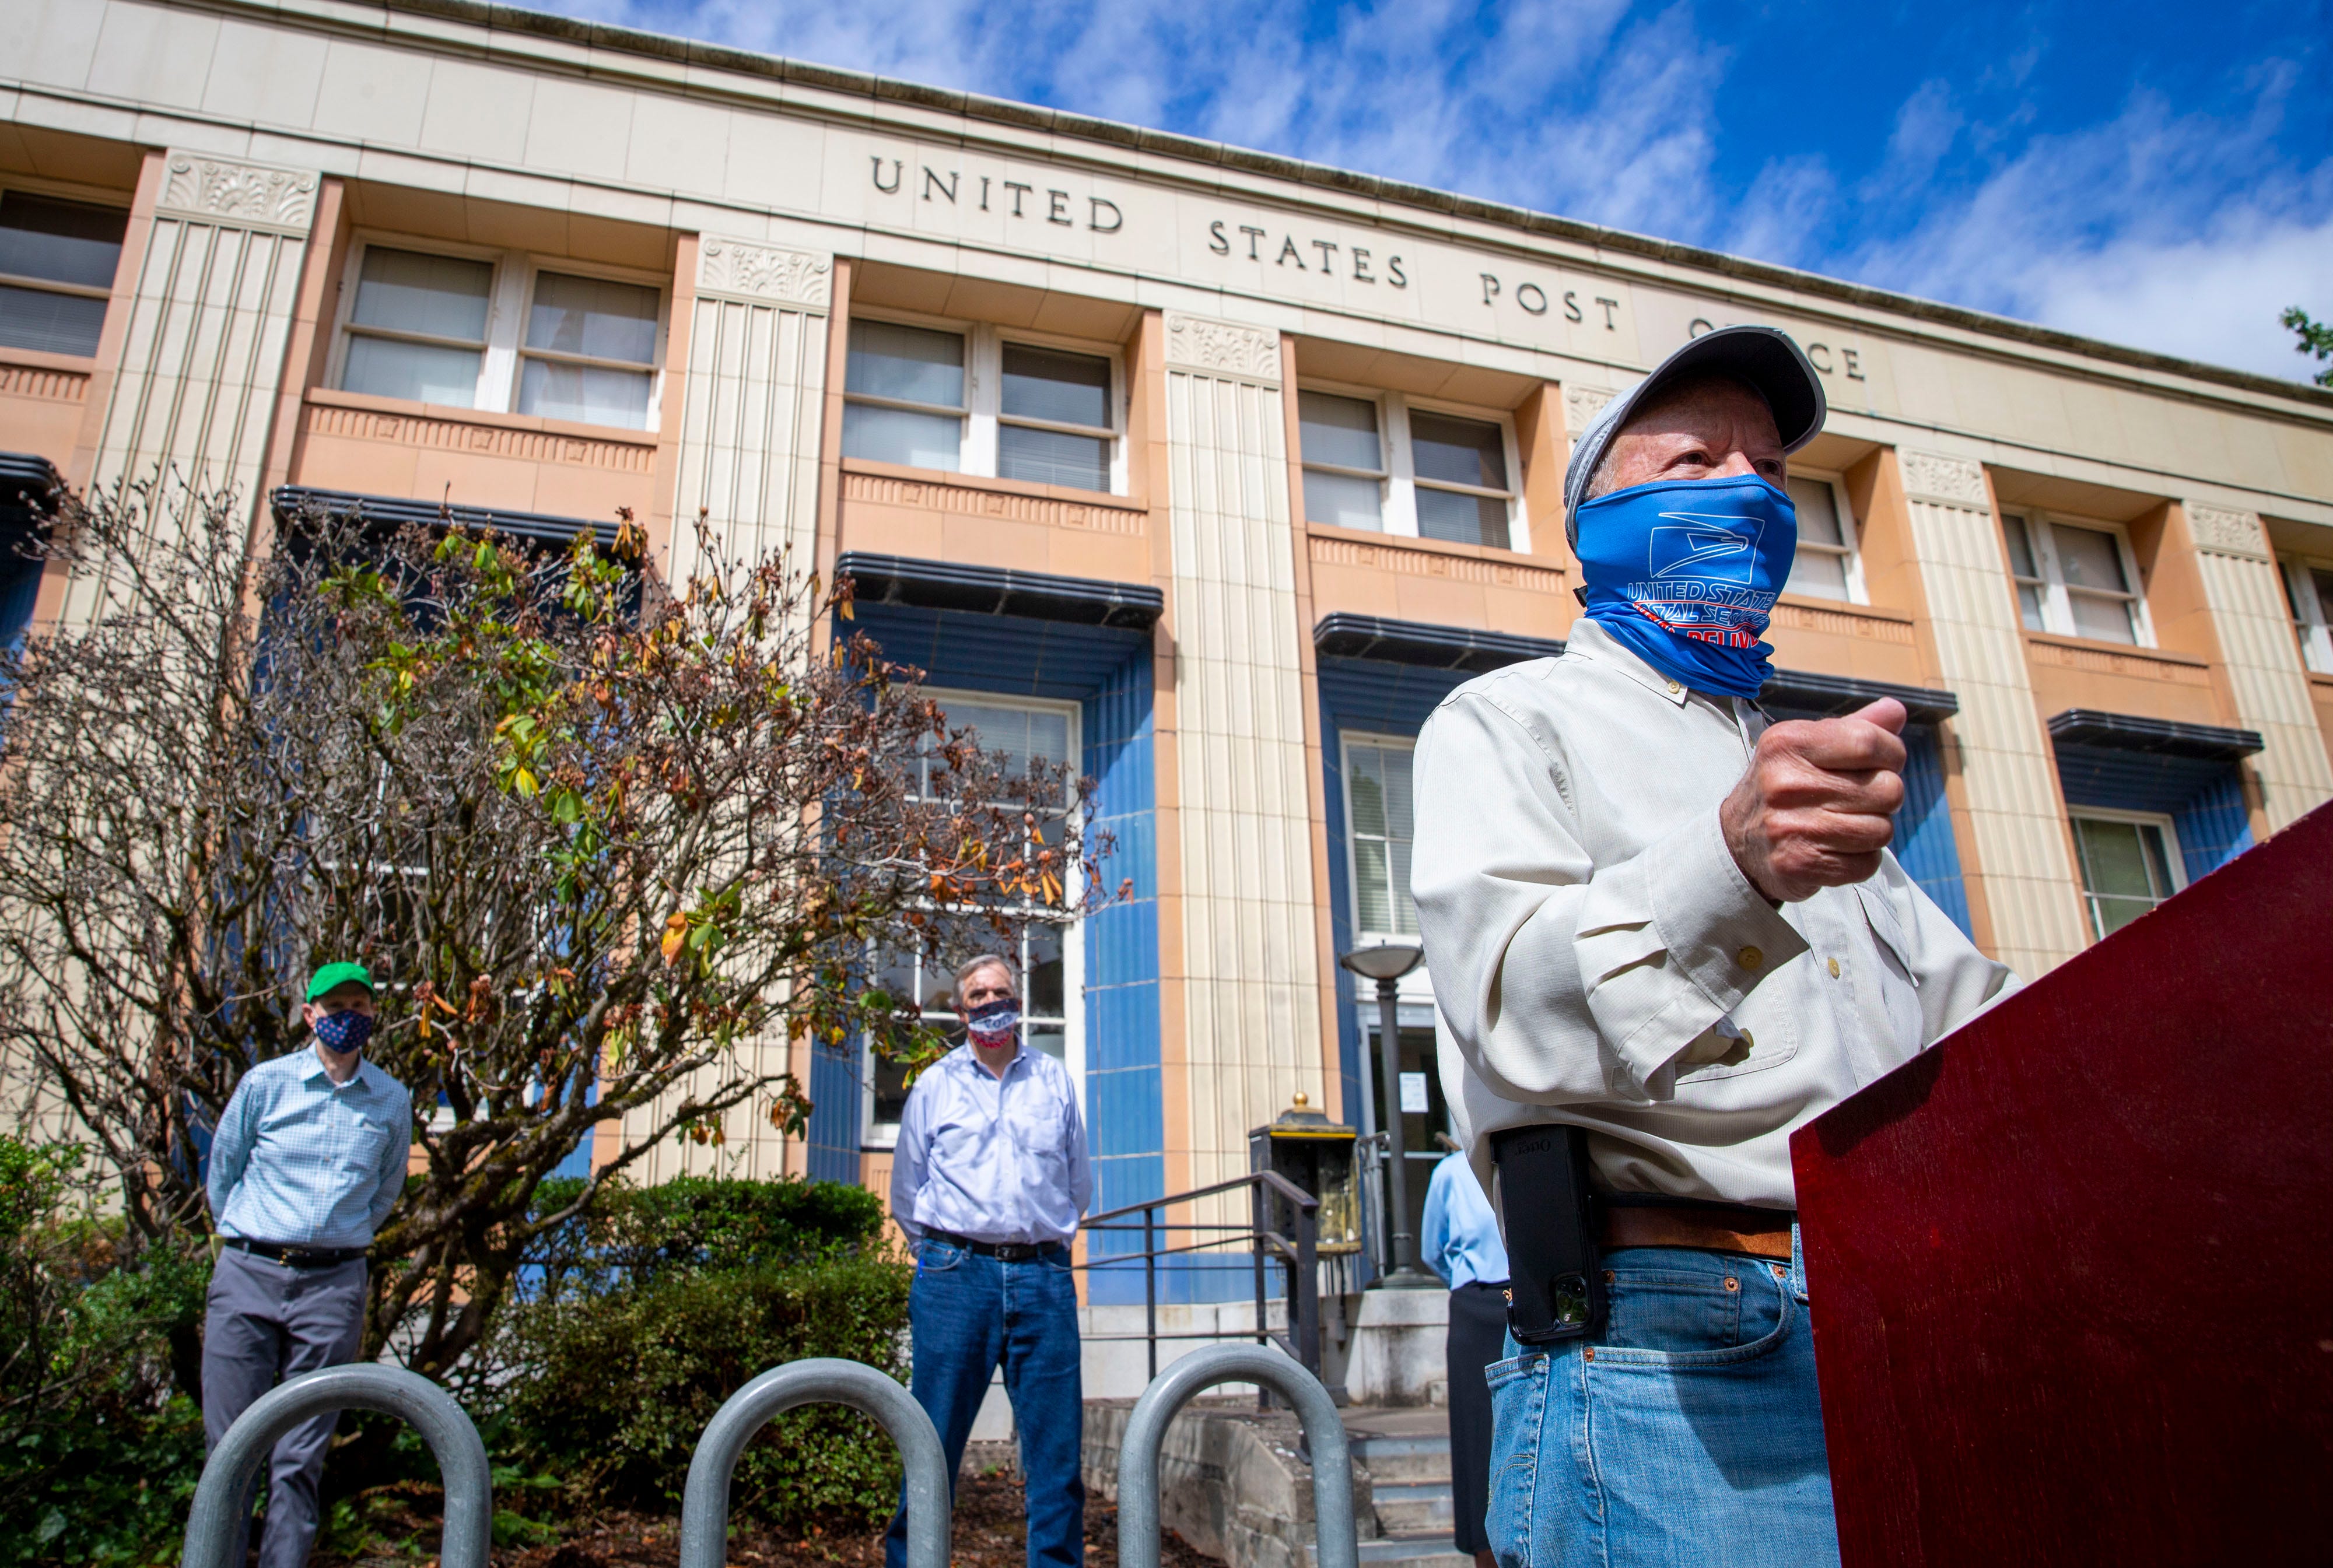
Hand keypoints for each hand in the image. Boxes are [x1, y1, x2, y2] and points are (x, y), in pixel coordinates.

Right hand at [1720, 699, 1906, 902]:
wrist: (1737, 842)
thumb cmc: (1784, 786)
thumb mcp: (1807, 746)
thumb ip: (1854, 727)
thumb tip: (1896, 709)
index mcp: (1788, 743)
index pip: (1869, 742)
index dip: (1892, 753)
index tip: (1884, 763)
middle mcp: (1786, 783)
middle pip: (1887, 789)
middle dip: (1885, 796)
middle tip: (1859, 799)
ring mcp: (1791, 827)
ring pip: (1882, 830)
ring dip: (1873, 830)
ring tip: (1846, 825)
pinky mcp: (1800, 865)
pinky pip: (1867, 863)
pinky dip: (1861, 860)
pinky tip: (1837, 849)